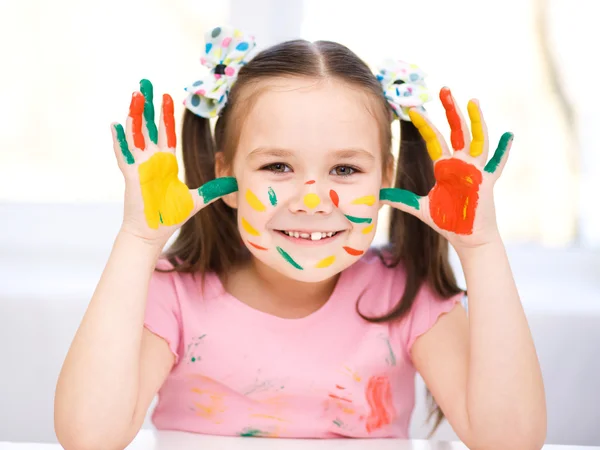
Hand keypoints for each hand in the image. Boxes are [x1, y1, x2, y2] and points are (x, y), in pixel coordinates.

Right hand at [111, 79, 236, 244]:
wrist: (152, 233)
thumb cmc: (170, 216)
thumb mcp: (197, 200)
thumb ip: (214, 190)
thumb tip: (234, 184)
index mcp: (164, 164)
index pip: (165, 134)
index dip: (166, 116)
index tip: (167, 96)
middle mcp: (150, 161)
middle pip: (148, 128)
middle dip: (148, 106)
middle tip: (144, 85)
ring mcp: (139, 167)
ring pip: (135, 135)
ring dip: (135, 115)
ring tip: (135, 96)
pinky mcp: (131, 176)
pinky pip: (124, 155)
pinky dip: (120, 140)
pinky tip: (116, 125)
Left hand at [380, 87, 512, 249]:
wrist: (466, 238)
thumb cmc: (448, 221)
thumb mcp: (420, 207)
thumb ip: (401, 199)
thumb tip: (379, 196)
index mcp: (446, 166)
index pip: (434, 139)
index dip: (425, 124)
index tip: (413, 109)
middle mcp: (461, 163)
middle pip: (456, 130)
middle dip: (449, 110)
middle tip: (443, 89)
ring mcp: (475, 170)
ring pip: (476, 139)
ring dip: (475, 121)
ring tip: (472, 100)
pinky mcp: (486, 182)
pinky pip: (497, 164)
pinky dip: (503, 151)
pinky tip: (508, 136)